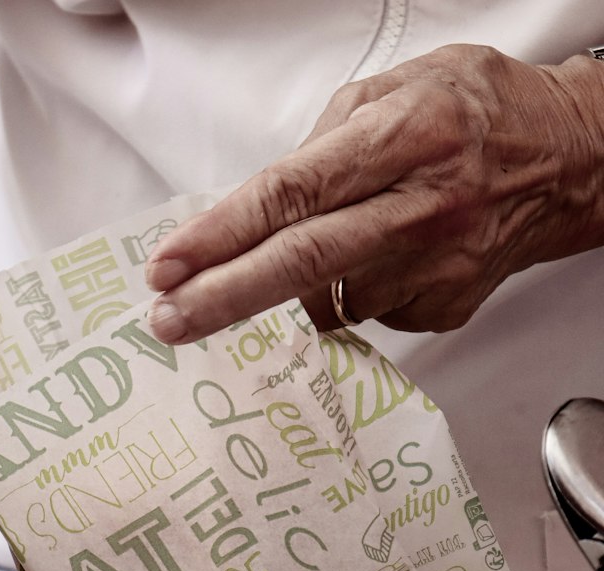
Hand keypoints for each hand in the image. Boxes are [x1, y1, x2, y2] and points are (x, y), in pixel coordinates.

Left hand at [145, 46, 603, 339]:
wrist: (568, 161)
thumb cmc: (478, 114)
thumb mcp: (396, 87)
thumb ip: (322, 141)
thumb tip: (261, 204)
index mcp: (403, 139)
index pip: (290, 195)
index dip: (221, 236)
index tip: (169, 265)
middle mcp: (419, 209)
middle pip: (300, 265)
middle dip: (222, 299)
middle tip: (168, 321)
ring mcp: (433, 268)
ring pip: (327, 297)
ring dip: (303, 282)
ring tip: (341, 240)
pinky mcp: (441, 308)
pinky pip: (365, 311)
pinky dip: (354, 289)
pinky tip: (385, 255)